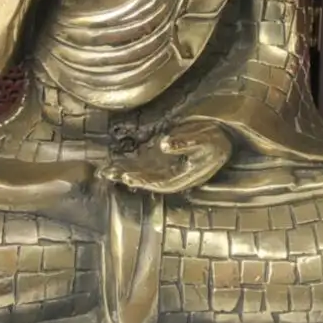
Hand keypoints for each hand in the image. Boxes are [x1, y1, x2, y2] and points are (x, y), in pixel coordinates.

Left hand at [98, 121, 231, 194]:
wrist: (218, 140)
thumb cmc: (212, 140)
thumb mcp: (203, 140)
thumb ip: (184, 142)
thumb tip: (164, 143)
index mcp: (182, 177)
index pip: (159, 182)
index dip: (143, 180)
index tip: (127, 178)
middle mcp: (170, 178)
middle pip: (145, 181)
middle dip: (126, 178)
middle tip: (107, 174)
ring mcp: (163, 170)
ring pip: (139, 174)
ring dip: (122, 173)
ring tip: (104, 172)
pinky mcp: (158, 161)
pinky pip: (139, 166)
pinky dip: (125, 165)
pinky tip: (112, 165)